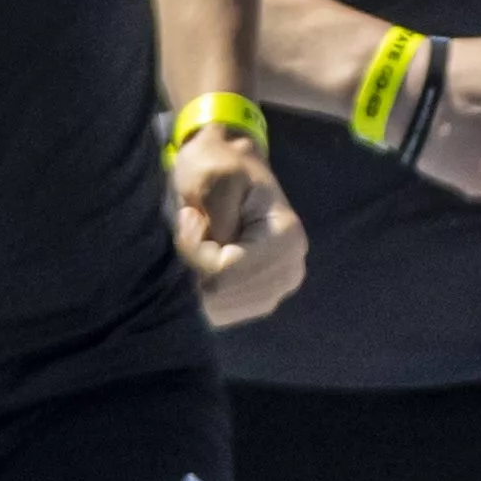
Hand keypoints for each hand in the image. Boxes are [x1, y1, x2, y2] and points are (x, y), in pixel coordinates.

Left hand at [174, 123, 305, 324]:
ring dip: (200, 279)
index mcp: (285, 237)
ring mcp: (281, 286)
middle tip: (198, 230)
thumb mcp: (212, 177)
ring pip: (220, 309)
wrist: (231, 167)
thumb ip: (214, 218)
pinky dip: (206, 292)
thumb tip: (213, 260)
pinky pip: (223, 313)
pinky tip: (209, 263)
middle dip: (196, 267)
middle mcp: (291, 268)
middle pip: (223, 297)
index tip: (189, 219)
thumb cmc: (218, 166)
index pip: (225, 274)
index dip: (194, 254)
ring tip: (205, 244)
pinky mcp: (265, 296)